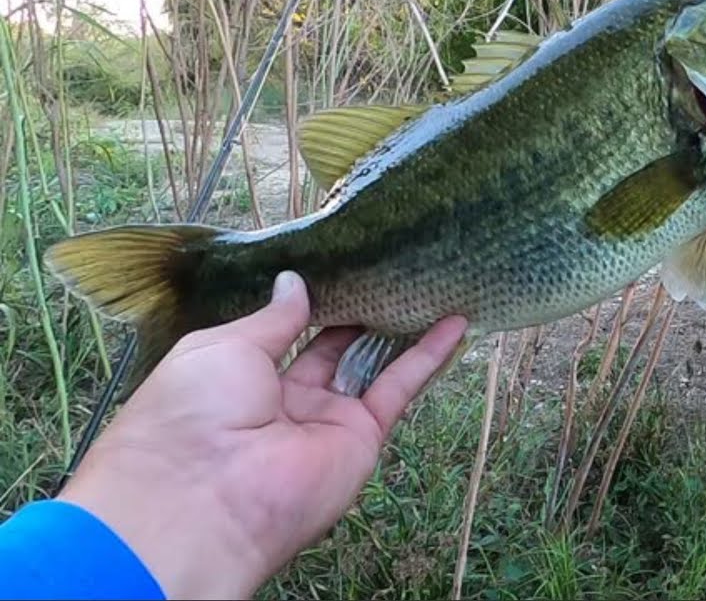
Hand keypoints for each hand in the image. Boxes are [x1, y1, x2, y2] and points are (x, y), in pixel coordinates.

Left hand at [57, 271, 467, 598]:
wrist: (205, 501)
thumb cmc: (193, 413)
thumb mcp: (222, 348)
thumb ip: (272, 318)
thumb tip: (296, 282)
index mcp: (239, 375)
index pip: (283, 330)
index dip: (311, 299)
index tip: (341, 261)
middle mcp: (285, 398)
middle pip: (332, 345)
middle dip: (358, 308)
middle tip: (390, 266)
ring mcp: (326, 419)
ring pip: (371, 363)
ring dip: (399, 327)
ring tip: (430, 283)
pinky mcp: (363, 436)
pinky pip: (398, 389)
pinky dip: (428, 356)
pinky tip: (455, 323)